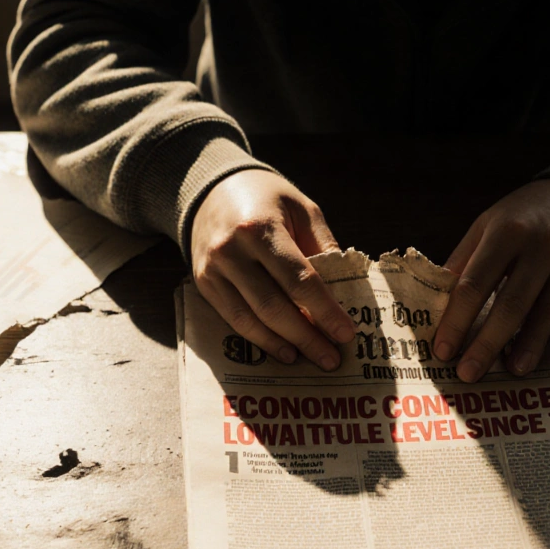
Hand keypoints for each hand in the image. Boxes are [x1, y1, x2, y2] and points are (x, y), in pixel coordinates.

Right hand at [190, 170, 355, 370]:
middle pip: (274, 306)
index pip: (299, 280)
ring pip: (251, 319)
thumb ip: (323, 245)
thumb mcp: (302, 208)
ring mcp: (213, 270)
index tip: (346, 333)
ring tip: (308, 358)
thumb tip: (344, 289)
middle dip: (307, 336)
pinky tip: (282, 349)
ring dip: (283, 344)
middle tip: (332, 358)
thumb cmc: (266, 199)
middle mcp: (232, 252)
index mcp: (261, 228)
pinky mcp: (203, 284)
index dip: (324, 311)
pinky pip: (233, 319)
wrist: (210, 190)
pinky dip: (259, 339)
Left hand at [434, 179, 549, 381]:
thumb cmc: (528, 213)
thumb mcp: (490, 222)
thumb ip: (465, 259)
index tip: (442, 349)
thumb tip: (438, 300)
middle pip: (508, 305)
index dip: (456, 320)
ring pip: (541, 315)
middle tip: (467, 373)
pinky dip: (542, 337)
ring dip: (522, 348)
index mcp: (506, 231)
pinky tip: (528, 355)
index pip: (474, 283)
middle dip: (485, 343)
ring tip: (506, 372)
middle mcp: (539, 247)